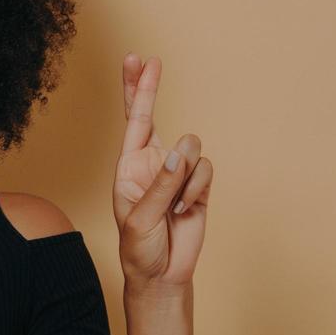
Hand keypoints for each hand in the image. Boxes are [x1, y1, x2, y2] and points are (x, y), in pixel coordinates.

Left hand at [110, 54, 212, 290]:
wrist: (162, 274)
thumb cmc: (139, 248)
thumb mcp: (141, 219)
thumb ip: (161, 185)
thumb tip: (180, 153)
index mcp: (129, 166)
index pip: (132, 120)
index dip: (135, 89)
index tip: (136, 60)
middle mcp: (152, 163)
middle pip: (155, 115)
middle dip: (151, 89)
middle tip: (151, 61)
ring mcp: (177, 172)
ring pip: (191, 147)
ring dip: (184, 176)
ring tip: (174, 205)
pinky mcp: (199, 185)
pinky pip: (206, 171)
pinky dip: (197, 191)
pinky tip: (186, 210)